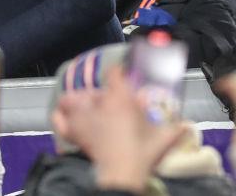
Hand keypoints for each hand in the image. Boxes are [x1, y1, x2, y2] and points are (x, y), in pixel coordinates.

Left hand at [52, 67, 184, 192]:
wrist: (122, 172)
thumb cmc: (143, 153)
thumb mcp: (164, 138)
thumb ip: (176, 128)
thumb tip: (186, 126)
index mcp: (120, 99)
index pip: (114, 74)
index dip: (118, 72)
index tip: (121, 75)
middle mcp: (98, 103)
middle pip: (94, 90)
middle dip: (101, 97)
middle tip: (110, 109)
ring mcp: (81, 116)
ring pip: (72, 99)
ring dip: (78, 102)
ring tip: (86, 110)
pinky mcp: (71, 131)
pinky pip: (58, 117)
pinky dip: (60, 115)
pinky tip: (65, 116)